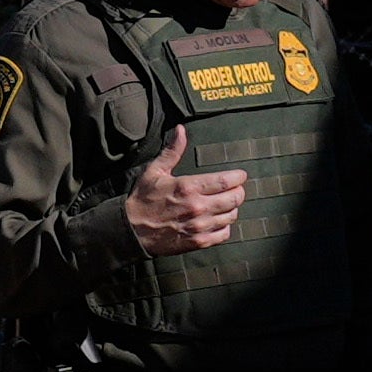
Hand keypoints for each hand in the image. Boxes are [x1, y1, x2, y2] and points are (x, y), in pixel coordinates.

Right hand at [123, 124, 246, 257]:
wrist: (131, 231)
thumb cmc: (143, 199)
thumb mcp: (155, 171)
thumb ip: (172, 151)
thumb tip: (180, 130)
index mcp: (189, 187)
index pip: (226, 181)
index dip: (238, 177)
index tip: (240, 175)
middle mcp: (197, 207)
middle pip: (234, 199)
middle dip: (239, 192)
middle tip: (236, 189)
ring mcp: (199, 226)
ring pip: (231, 216)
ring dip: (232, 208)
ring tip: (226, 204)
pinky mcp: (198, 241)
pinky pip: (223, 234)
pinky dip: (225, 227)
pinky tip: (218, 221)